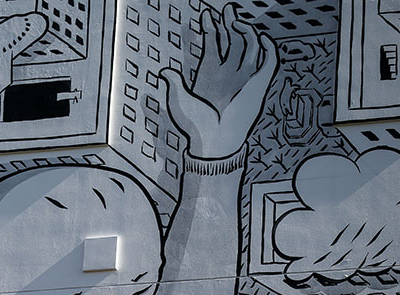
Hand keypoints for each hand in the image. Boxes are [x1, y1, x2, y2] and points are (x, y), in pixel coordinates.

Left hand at [159, 3, 276, 157]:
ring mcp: (244, 78)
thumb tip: (164, 71)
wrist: (215, 142)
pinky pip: (268, 62)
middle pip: (233, 41)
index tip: (205, 15)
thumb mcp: (180, 102)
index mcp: (210, 75)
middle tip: (228, 9)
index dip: (210, 29)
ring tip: (238, 19)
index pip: (213, 45)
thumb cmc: (197, 127)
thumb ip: (174, 85)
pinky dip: (268, 49)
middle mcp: (228, 74)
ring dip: (246, 32)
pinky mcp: (259, 85)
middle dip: (231, 23)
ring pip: (250, 47)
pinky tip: (262, 37)